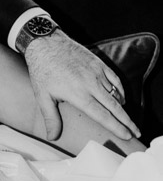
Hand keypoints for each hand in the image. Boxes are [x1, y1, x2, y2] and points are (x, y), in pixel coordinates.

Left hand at [24, 30, 139, 142]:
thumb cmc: (42, 70)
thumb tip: (52, 137)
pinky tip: (121, 99)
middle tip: (137, 133)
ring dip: (123, 108)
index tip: (127, 136)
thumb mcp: (43, 96)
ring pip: (116, 94)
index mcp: (78, 94)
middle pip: (115, 107)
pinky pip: (115, 79)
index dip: (116, 127)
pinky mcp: (98, 63)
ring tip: (127, 121)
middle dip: (127, 122)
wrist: (46, 43)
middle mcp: (91, 84)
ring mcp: (96, 72)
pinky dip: (120, 91)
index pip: (102, 115)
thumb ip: (50, 118)